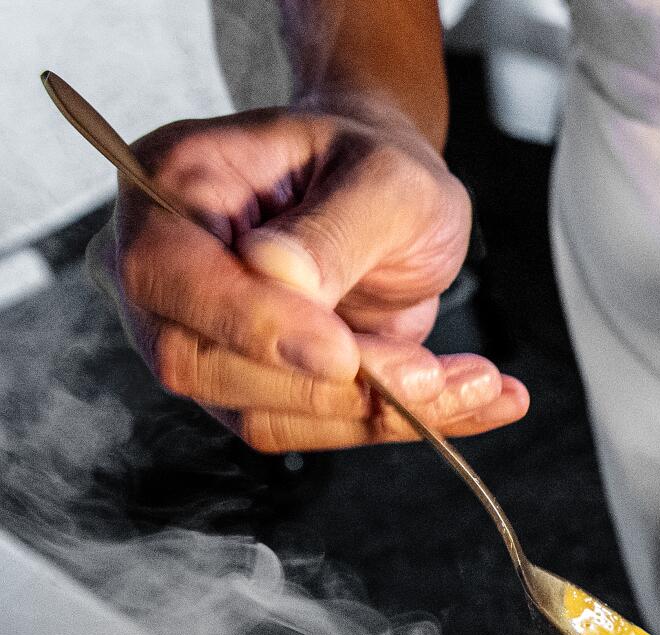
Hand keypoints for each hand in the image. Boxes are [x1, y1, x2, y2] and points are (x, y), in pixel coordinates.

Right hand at [108, 106, 527, 451]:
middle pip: (206, 365)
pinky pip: (311, 428)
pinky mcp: (254, 387)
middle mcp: (167, 273)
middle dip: (332, 385)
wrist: (391, 199)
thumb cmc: (375, 164)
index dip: (253, 326)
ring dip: (376, 414)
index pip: (168, 277)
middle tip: (436, 376)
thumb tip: (277, 273)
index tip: (344, 352)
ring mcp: (204, 338)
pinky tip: (474, 403)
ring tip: (476, 384)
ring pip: (263, 413)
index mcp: (169, 187)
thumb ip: (333, 228)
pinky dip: (395, 424)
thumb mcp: (383, 177)